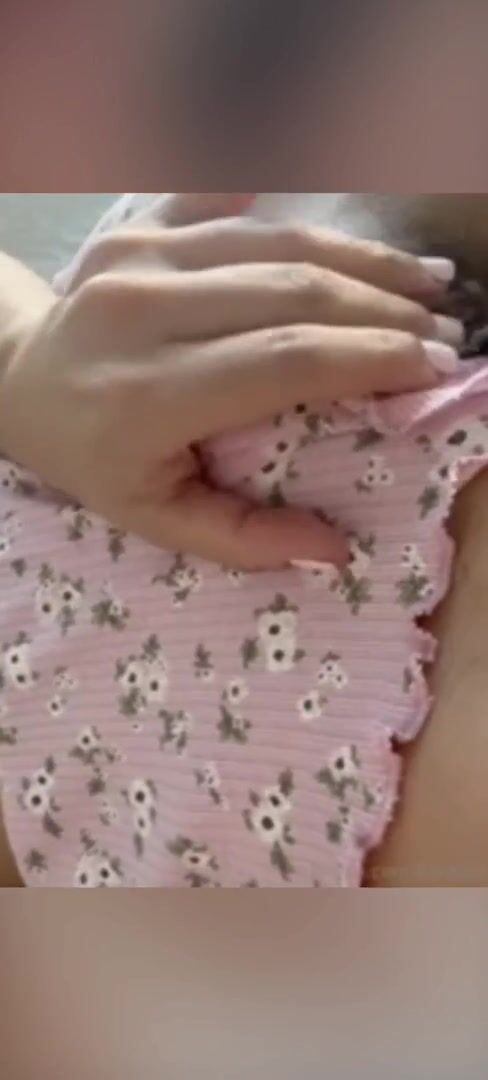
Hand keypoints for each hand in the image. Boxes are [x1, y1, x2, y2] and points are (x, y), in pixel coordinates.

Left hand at [0, 194, 461, 569]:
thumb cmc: (93, 456)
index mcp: (148, 393)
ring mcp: (137, 255)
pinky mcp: (137, 225)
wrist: (16, 382)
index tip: (433, 369)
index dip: (371, 358)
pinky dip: (291, 207)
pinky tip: (346, 230)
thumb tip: (335, 551)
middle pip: (293, 291)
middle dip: (383, 310)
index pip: (287, 359)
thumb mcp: (152, 516)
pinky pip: (226, 201)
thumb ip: (241, 538)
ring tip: (424, 282)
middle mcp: (143, 311)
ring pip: (274, 240)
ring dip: (361, 258)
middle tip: (444, 332)